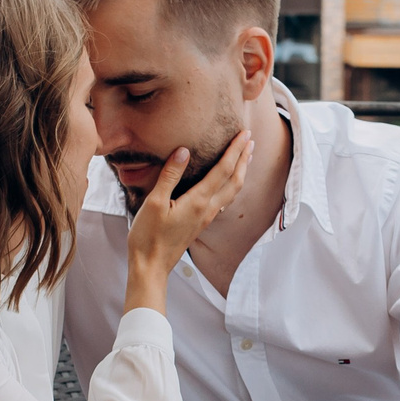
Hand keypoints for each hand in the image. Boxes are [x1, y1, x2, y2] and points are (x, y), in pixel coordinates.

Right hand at [123, 132, 252, 313]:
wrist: (151, 266)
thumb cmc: (148, 236)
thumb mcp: (154, 202)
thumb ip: (170, 175)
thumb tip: (184, 151)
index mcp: (198, 201)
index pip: (223, 170)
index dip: (235, 150)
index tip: (244, 134)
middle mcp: (208, 209)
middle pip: (234, 180)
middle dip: (243, 159)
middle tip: (250, 140)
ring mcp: (206, 218)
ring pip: (231, 192)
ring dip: (240, 172)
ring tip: (245, 157)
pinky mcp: (201, 224)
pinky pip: (223, 201)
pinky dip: (231, 186)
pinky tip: (227, 184)